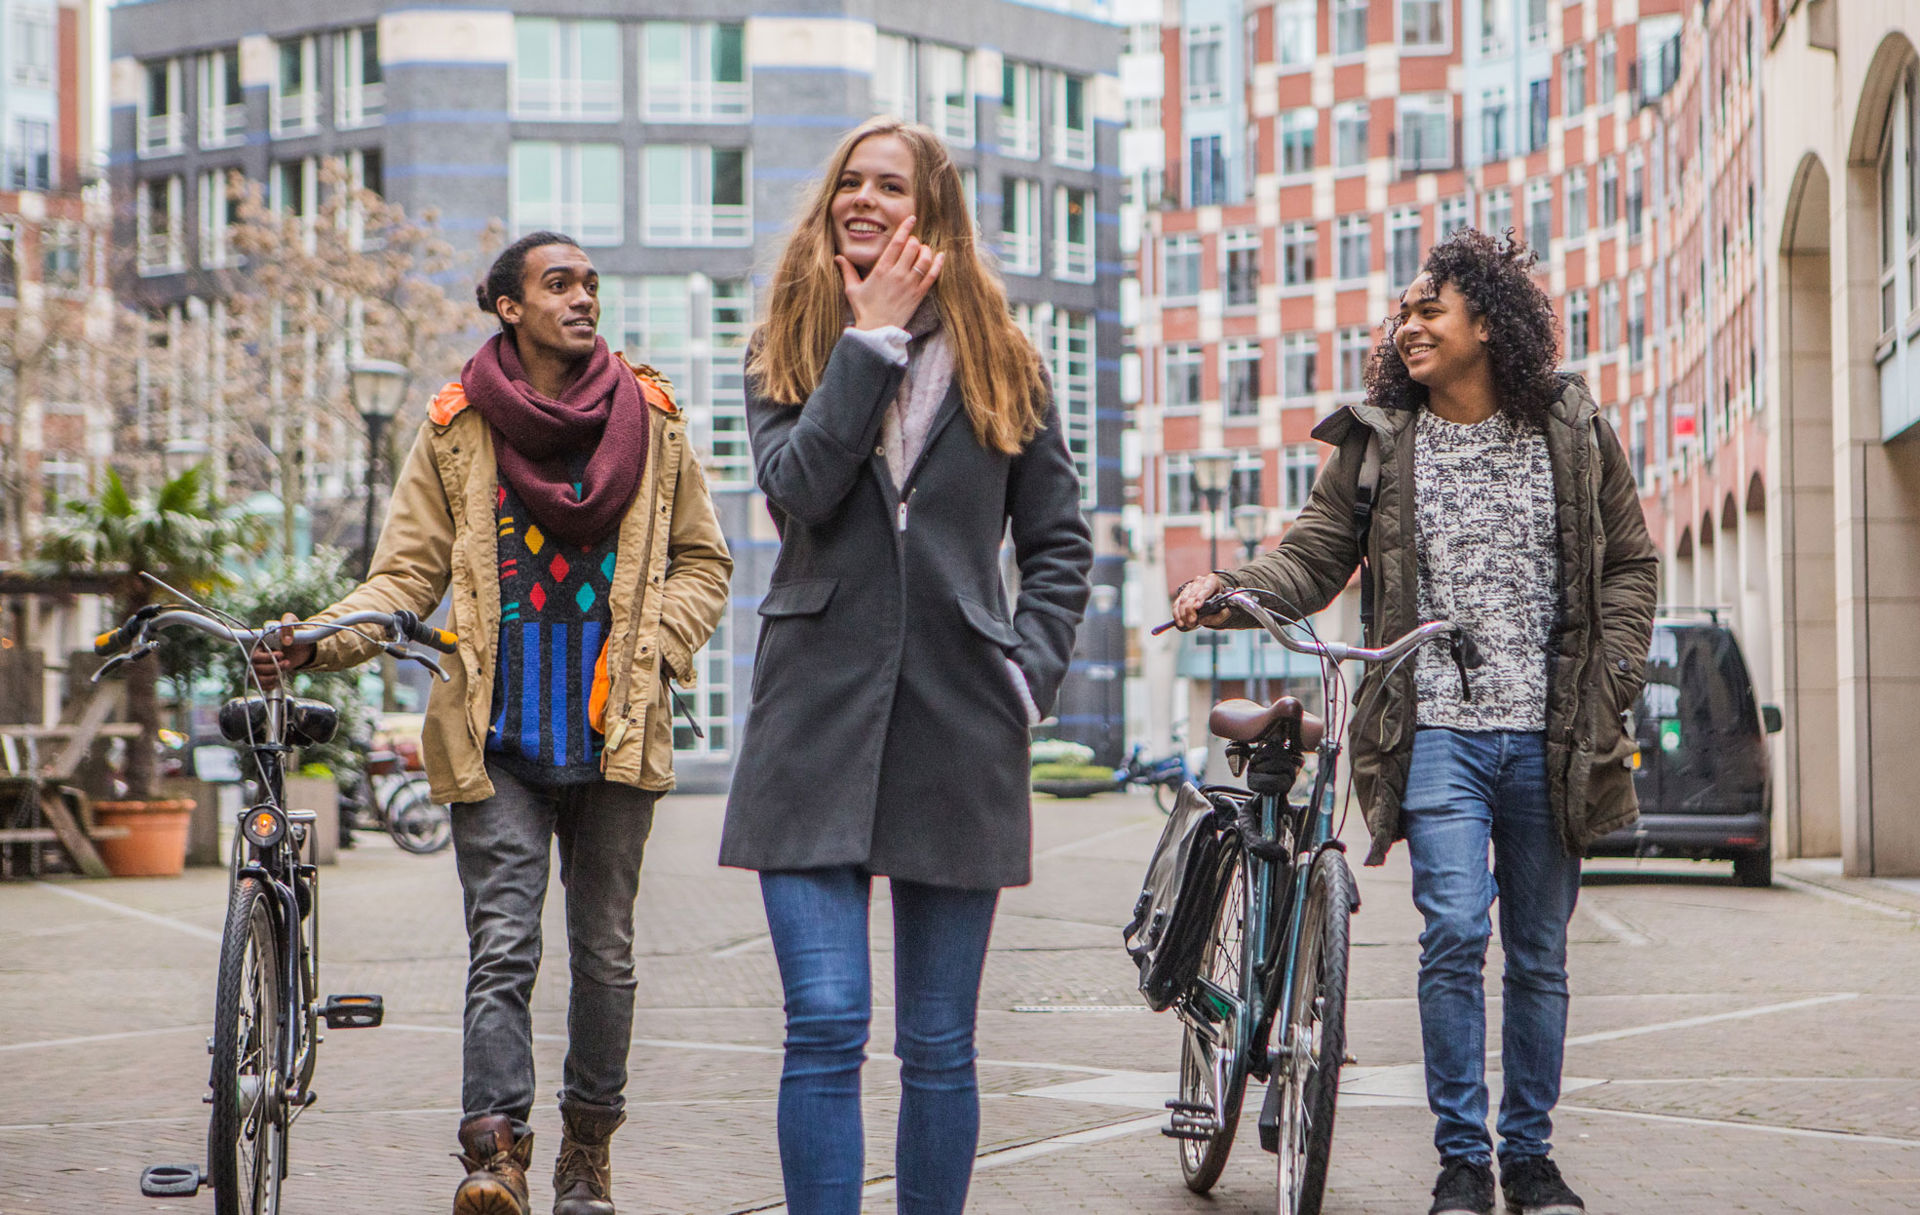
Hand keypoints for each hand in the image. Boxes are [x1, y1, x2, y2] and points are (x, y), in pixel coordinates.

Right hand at [250, 613, 312, 690]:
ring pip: (256, 675)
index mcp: (261, 641)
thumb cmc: (296, 632)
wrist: (304, 647)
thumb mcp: (294, 623)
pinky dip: (268, 684)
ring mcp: (260, 664)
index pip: (253, 651)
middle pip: (255, 665)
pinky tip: (277, 680)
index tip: (281, 654)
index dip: (265, 657)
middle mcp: (258, 653)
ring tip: (285, 668)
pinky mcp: (265, 674)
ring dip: (272, 675)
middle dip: (272, 666)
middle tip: (286, 662)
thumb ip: (288, 624)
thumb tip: (286, 640)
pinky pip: (258, 683)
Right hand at [838, 215, 943, 331]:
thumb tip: (838, 257)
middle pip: (912, 247)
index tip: (911, 218)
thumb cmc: (864, 310)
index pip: (896, 242)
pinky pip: (932, 275)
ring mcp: (910, 284)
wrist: (877, 331)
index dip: (905, 228)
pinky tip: (940, 256)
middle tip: (912, 242)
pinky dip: (938, 264)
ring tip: (923, 250)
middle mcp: (897, 274)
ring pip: (924, 259)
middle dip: (914, 240)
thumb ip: (847, 271)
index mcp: (881, 269)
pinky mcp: (919, 295)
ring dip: (926, 250)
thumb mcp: (852, 289)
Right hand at [1171, 574, 1231, 630]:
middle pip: (1192, 595)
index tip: (1197, 607)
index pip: (1206, 588)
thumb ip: (1221, 615)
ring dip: (1184, 614)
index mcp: (1212, 581)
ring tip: (1189, 624)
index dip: (1200, 597)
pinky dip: (1177, 614)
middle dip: (1190, 610)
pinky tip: (1180, 622)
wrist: (1213, 601)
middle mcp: (1200, 582)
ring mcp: (1190, 587)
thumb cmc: (1219, 605)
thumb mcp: (1224, 610)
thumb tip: (1208, 617)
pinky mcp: (1182, 595)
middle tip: (1192, 621)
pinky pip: (1176, 604)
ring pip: (1183, 600)